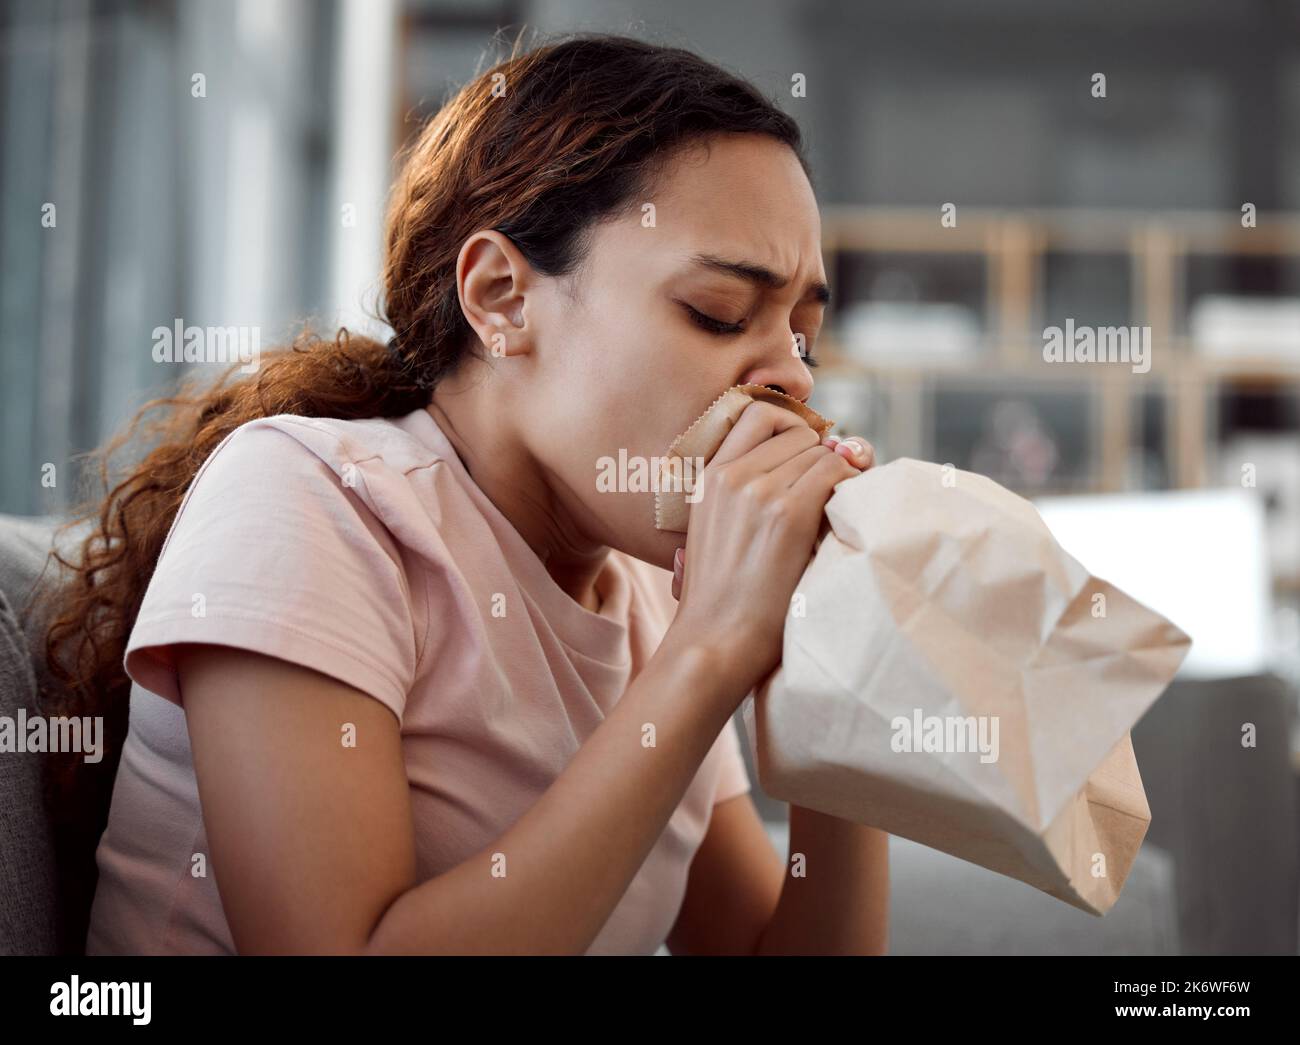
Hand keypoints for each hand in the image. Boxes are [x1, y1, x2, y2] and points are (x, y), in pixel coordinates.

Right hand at [665, 406, 873, 697]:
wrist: (714, 640)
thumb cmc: (722, 599)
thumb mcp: (716, 532)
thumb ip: (745, 492)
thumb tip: (812, 454)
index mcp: (708, 476)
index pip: (759, 414)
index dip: (791, 433)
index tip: (802, 462)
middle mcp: (730, 475)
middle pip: (797, 432)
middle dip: (818, 457)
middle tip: (825, 493)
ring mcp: (758, 491)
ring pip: (820, 451)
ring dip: (835, 476)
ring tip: (831, 512)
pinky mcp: (788, 513)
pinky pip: (835, 472)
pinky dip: (848, 487)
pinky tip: (842, 516)